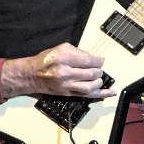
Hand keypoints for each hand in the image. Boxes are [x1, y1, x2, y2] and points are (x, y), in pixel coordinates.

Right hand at [0, 43, 114, 99]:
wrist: (32, 75)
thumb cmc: (46, 60)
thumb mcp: (61, 48)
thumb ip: (78, 52)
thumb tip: (93, 58)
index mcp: (64, 58)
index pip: (88, 61)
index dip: (98, 61)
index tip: (101, 60)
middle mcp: (65, 73)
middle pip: (91, 73)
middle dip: (99, 70)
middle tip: (98, 68)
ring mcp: (67, 85)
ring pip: (90, 86)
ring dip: (99, 81)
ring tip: (98, 77)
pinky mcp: (68, 93)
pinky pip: (87, 95)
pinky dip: (101, 94)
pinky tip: (111, 93)